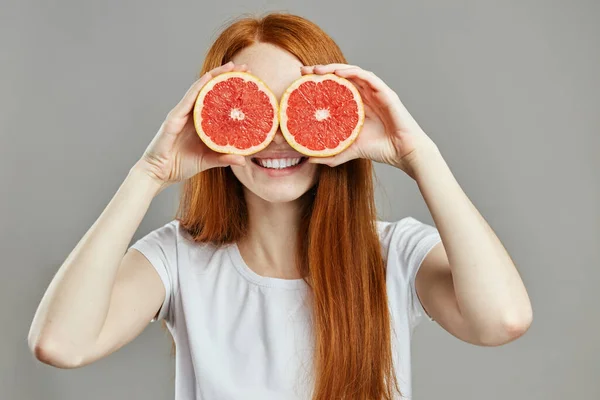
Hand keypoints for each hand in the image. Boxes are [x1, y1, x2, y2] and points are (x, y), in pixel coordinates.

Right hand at [137, 62, 248, 185]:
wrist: (159, 174)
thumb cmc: (180, 165)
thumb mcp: (207, 161)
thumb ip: (223, 158)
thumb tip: (243, 159)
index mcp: (199, 122)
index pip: (216, 99)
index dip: (230, 88)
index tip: (248, 81)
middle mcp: (191, 114)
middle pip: (209, 89)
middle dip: (226, 76)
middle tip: (245, 67)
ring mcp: (181, 114)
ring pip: (199, 89)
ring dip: (214, 75)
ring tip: (231, 67)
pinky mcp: (173, 118)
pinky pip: (188, 99)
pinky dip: (198, 87)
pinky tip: (209, 78)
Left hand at [300, 64, 437, 177]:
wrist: (404, 153)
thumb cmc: (381, 149)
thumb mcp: (350, 151)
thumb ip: (331, 154)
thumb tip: (309, 159)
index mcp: (357, 105)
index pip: (335, 88)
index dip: (319, 83)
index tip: (301, 81)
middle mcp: (365, 96)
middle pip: (341, 77)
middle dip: (322, 71)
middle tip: (304, 71)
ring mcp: (376, 93)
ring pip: (353, 72)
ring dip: (334, 68)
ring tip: (317, 70)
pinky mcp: (385, 92)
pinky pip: (367, 77)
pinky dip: (353, 72)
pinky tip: (338, 73)